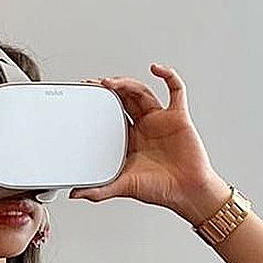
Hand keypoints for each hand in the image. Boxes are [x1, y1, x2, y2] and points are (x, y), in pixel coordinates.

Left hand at [70, 64, 230, 223]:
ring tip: (110, 82)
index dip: (99, 104)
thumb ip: (99, 190)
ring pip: (142, 92)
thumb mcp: (123, 187)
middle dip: (109, 90)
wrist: (187, 192)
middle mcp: (144, 126)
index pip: (111, 115)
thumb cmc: (160, 189)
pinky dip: (168, 76)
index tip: (84, 97)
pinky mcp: (178, 117)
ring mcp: (161, 120)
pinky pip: (176, 90)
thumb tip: (74, 194)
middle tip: (93, 85)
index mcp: (130, 140)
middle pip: (124, 99)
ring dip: (127, 84)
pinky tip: (156, 69)